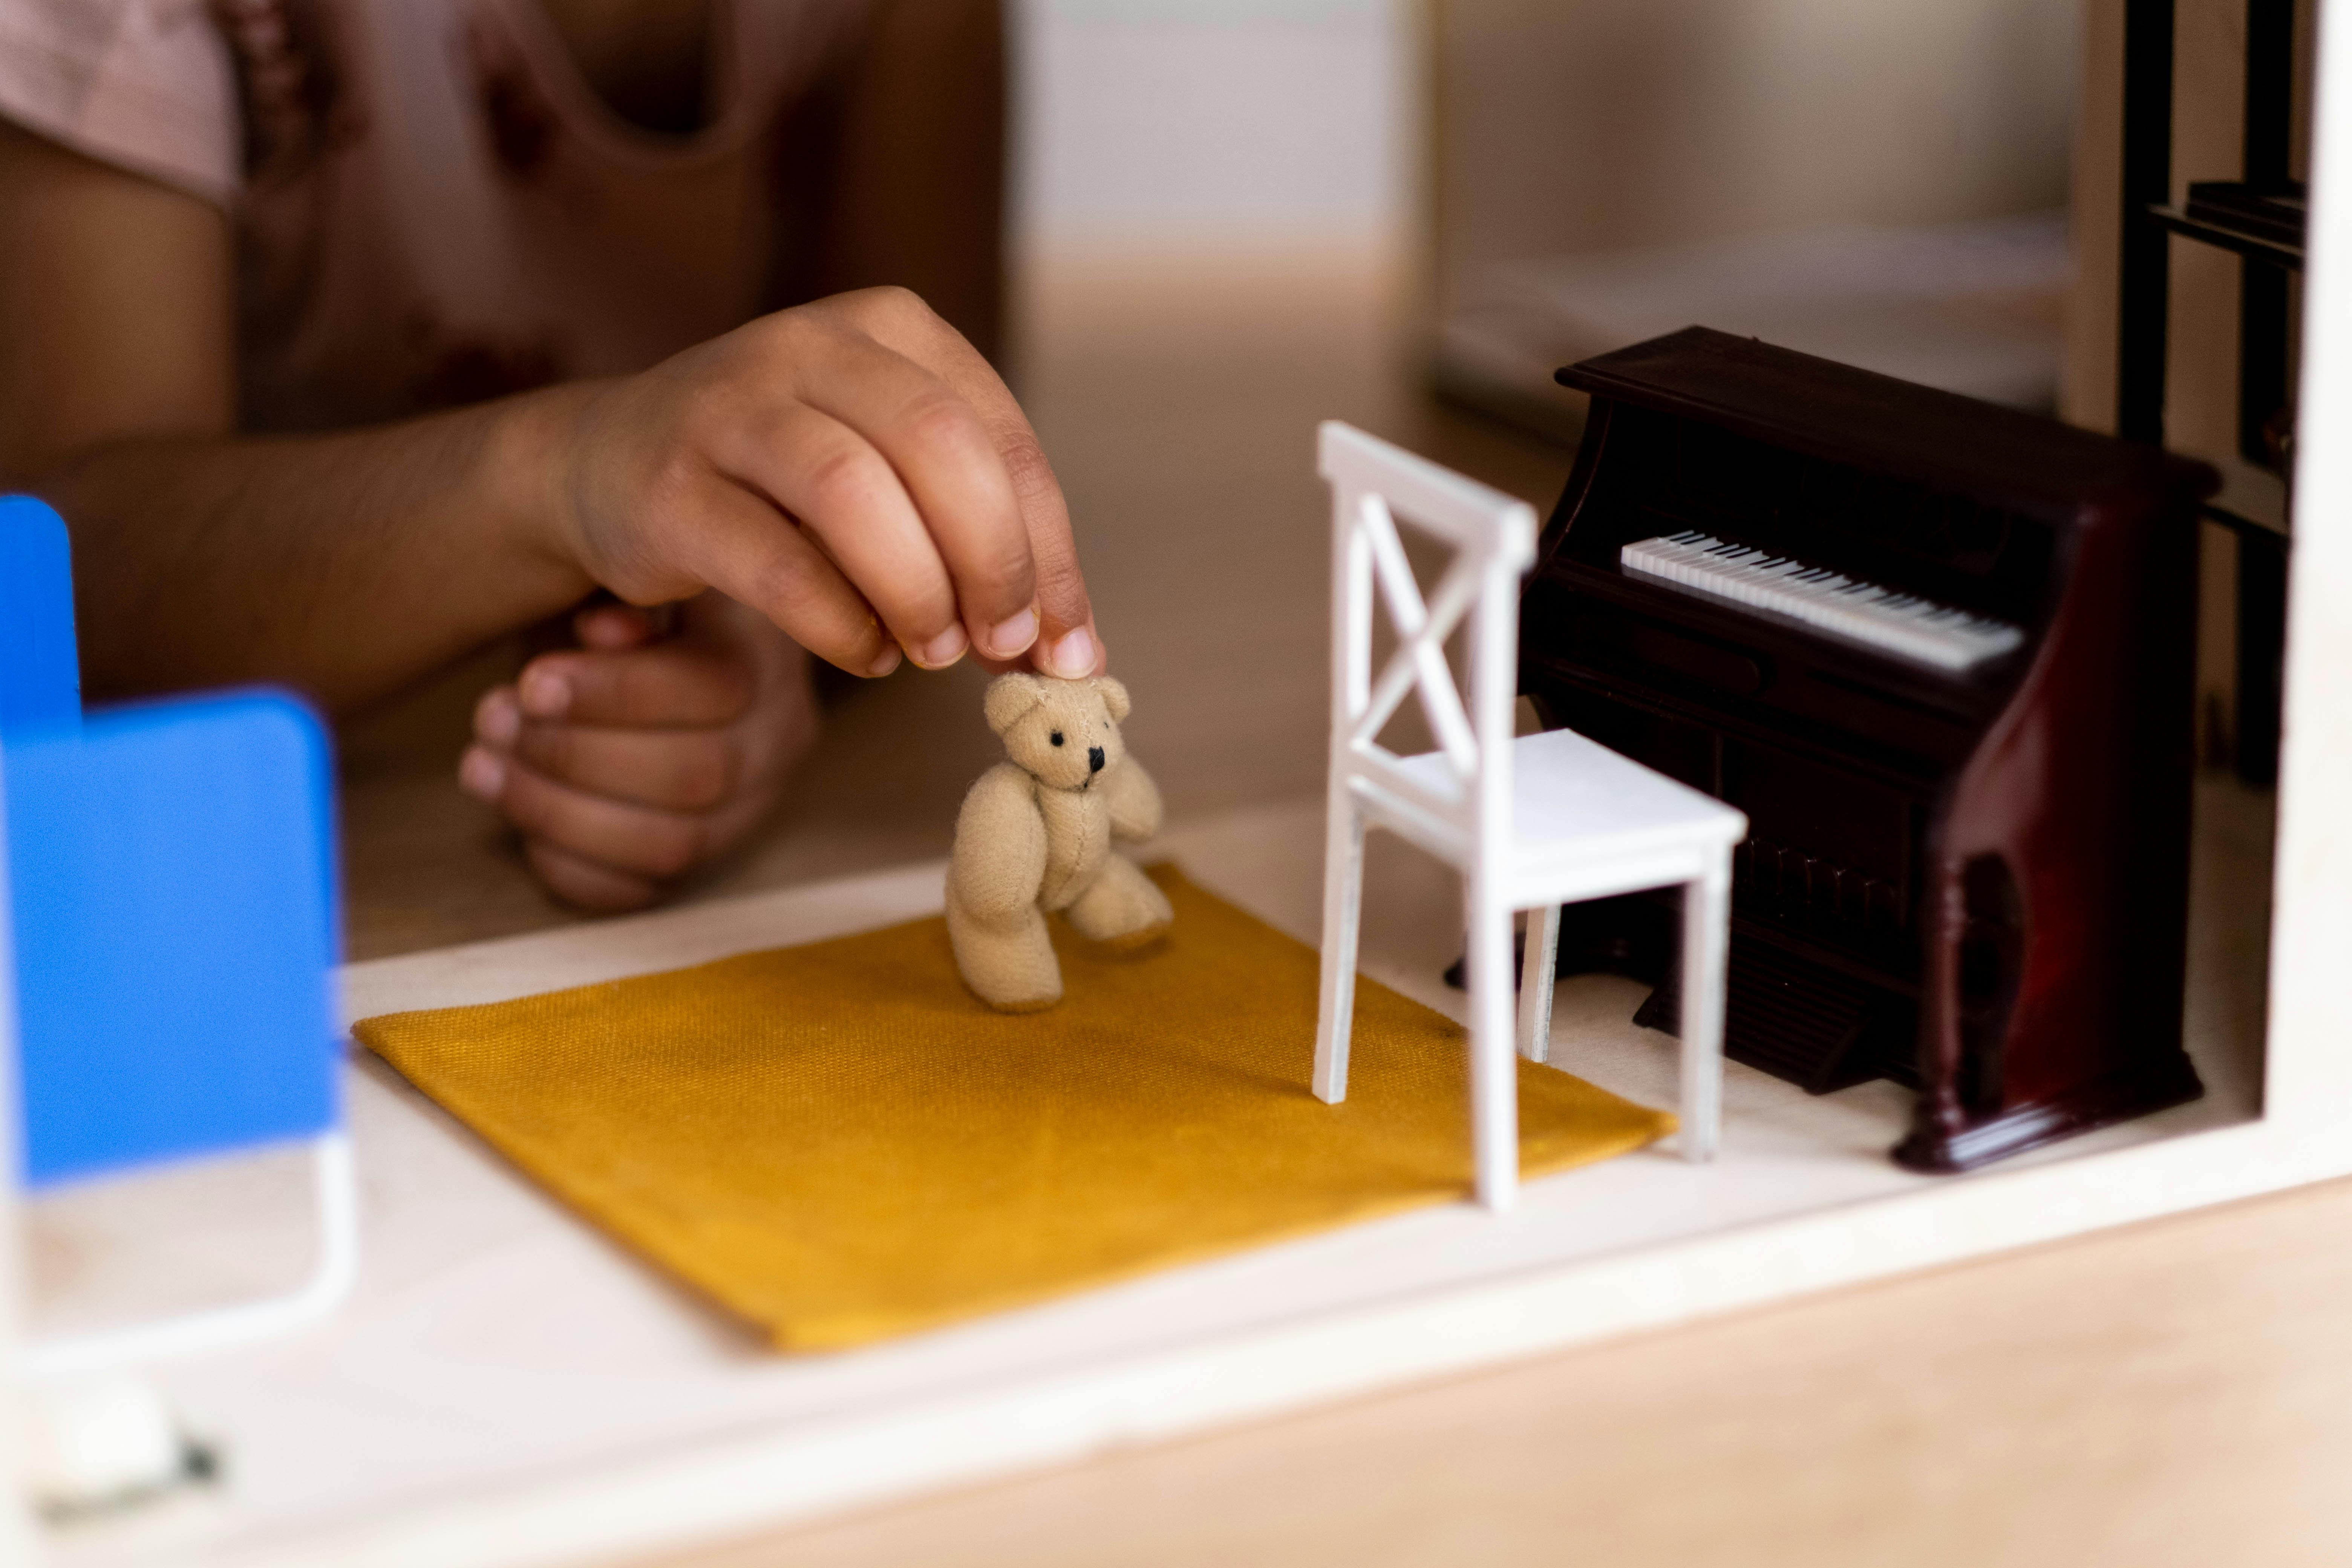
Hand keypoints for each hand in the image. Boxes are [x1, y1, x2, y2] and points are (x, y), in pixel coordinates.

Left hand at [457, 592, 819, 910]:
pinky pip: (646, 891)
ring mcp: (749, 809)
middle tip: (490, 719)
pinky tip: (519, 825)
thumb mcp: (635, 567)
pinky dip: (575, 867)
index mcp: (769, 655)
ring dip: (559, 810)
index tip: (531, 681)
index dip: (615, 694)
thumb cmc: (635, 596)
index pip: (715, 690)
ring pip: (671, 845)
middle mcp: (779, 741)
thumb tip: (602, 632)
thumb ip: (628, 590)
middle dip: (574, 755)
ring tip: (482, 764)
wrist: (668, 638)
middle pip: (694, 777)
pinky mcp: (706, 859)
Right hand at [541, 286, 1104, 682]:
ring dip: (917, 593)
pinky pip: (779, 565)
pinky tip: (865, 653)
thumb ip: (979, 545)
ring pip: (855, 495)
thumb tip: (1074, 653)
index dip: (1050, 554)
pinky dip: (841, 626)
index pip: (1003, 438)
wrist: (607, 467)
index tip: (1068, 644)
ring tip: (931, 652)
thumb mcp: (893, 482)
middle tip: (1001, 647)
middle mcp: (811, 343)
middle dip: (993, 564)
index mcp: (892, 329)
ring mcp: (731, 406)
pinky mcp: (670, 485)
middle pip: (941, 448)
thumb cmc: (780, 487)